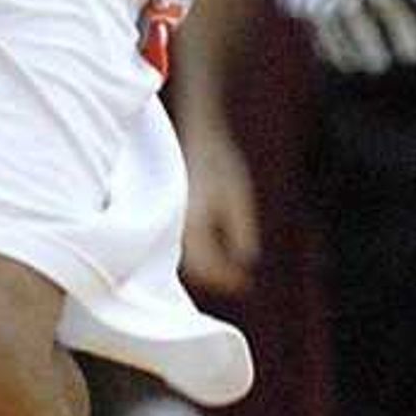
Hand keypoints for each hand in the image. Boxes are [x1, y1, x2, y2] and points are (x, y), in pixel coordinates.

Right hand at [178, 126, 260, 295]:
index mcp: (193, 224)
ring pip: (185, 260)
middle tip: (240, 281)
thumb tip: (245, 260)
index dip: (227, 280)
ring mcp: (169, 221)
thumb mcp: (238, 196)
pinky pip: (179, 246)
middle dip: (216, 279)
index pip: (208, 268)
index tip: (246, 282)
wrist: (195, 133)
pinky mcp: (169, 215)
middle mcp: (175, 226)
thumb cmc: (219, 163)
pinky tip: (214, 251)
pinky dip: (198, 256)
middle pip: (193, 270)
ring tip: (229, 269)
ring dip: (206, 269)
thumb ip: (241, 230)